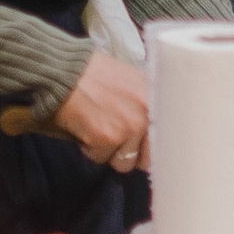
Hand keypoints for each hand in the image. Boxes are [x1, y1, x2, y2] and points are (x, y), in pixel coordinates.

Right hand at [53, 50, 148, 168]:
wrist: (65, 69)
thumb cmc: (94, 73)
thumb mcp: (133, 83)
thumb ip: (146, 108)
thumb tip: (150, 139)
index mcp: (158, 99)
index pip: (169, 141)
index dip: (152, 149)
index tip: (144, 150)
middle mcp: (149, 113)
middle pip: (147, 159)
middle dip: (130, 153)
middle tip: (114, 137)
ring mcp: (131, 126)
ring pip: (124, 163)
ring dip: (109, 151)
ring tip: (97, 126)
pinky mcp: (109, 137)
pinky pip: (101, 158)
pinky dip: (89, 147)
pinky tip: (85, 126)